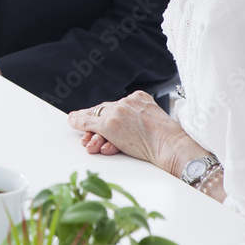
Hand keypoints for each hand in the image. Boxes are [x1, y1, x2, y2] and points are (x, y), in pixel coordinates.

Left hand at [67, 91, 208, 175]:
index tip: (99, 115)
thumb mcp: (155, 120)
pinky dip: (79, 122)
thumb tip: (129, 125)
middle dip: (94, 118)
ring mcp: (118, 112)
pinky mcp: (110, 124)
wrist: (171, 146)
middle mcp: (127, 101)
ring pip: (96, 116)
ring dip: (87, 125)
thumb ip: (141, 116)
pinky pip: (89, 122)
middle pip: (105, 109)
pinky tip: (73, 122)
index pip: (117, 104)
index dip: (106, 112)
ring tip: (77, 126)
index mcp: (140, 98)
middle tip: (82, 122)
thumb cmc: (169, 140)